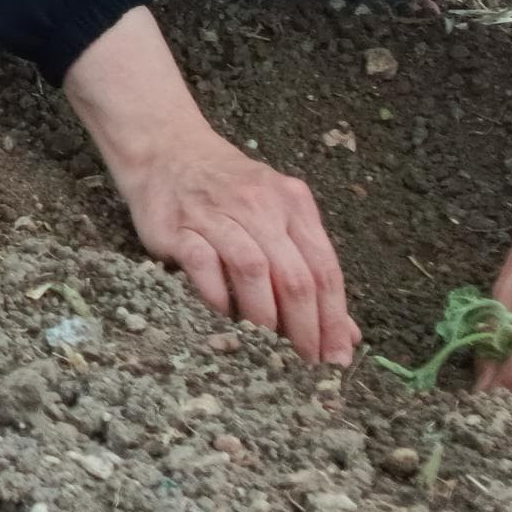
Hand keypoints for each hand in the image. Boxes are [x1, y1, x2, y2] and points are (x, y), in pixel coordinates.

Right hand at [66, 10, 356, 364]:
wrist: (166, 148)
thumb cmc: (227, 191)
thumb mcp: (277, 217)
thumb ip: (309, 270)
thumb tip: (345, 332)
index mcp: (292, 203)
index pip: (324, 268)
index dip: (334, 318)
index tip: (336, 357)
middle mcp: (260, 205)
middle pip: (294, 275)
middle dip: (306, 328)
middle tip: (306, 363)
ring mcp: (217, 213)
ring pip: (253, 270)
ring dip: (265, 316)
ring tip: (268, 347)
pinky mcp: (179, 226)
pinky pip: (204, 265)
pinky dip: (218, 295)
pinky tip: (224, 314)